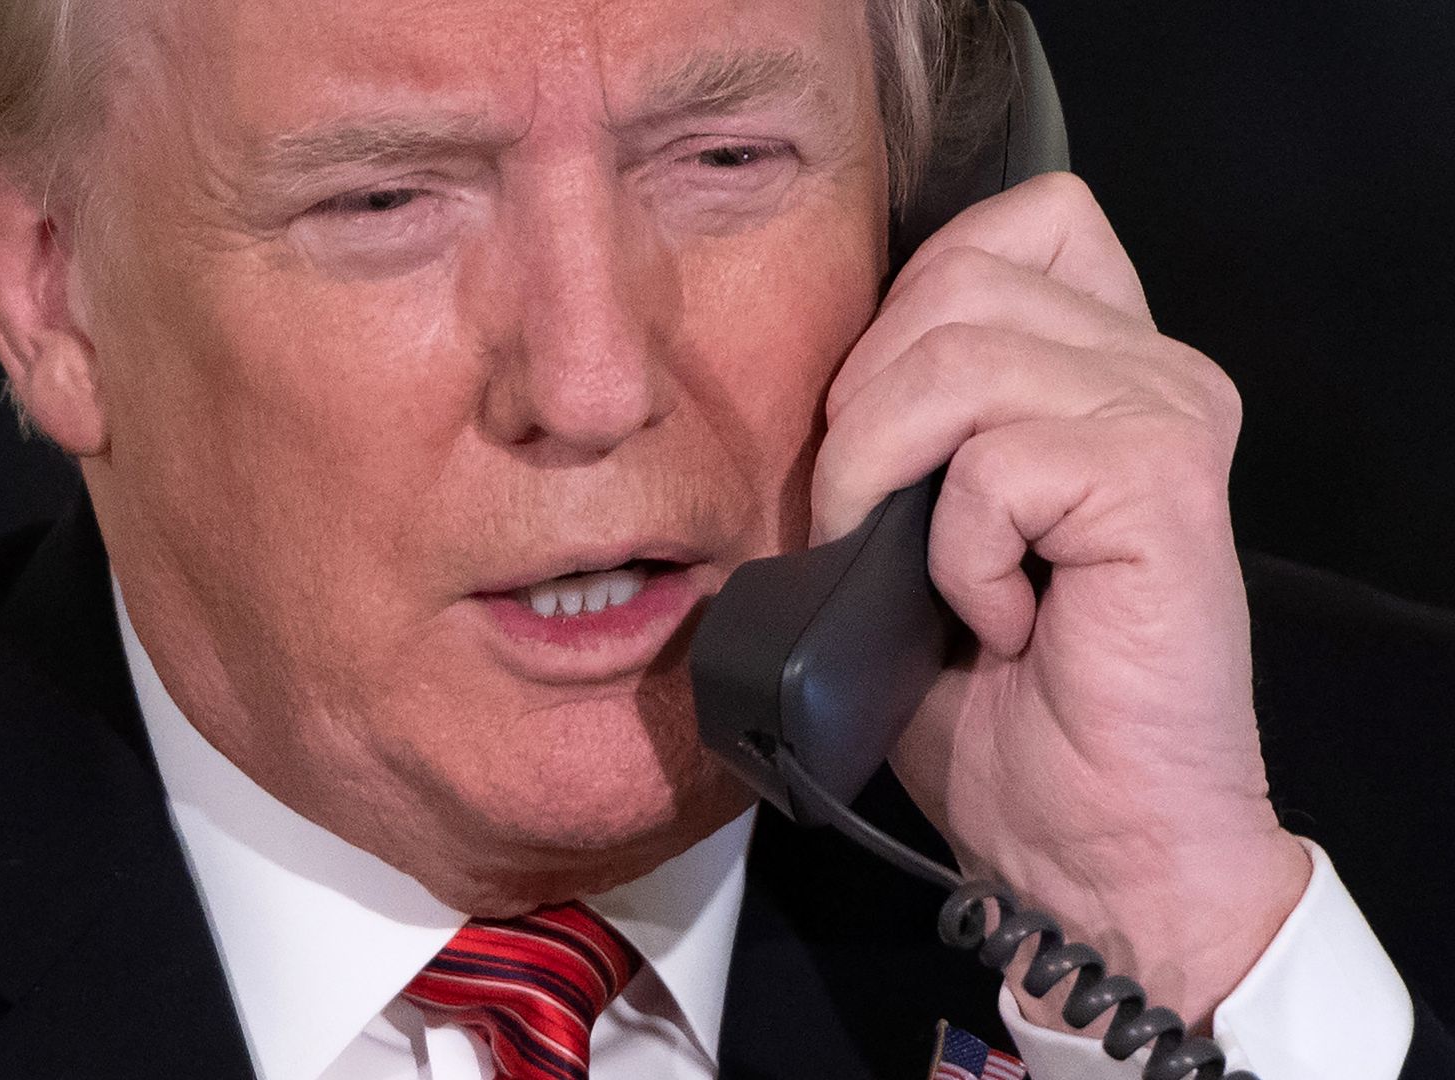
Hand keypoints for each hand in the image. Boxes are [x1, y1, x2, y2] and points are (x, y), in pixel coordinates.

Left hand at [811, 173, 1309, 1028]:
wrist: (1087, 841)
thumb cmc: (996, 703)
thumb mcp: (913, 531)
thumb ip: (903, 419)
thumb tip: (805, 365)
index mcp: (1097, 362)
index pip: (1006, 223)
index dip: (905, 306)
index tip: (880, 435)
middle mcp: (1150, 367)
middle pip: (953, 279)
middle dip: (862, 408)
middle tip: (872, 527)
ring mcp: (1165, 413)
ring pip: (957, 355)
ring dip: (885, 476)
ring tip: (920, 574)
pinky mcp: (1162, 481)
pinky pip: (992, 463)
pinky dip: (957, 554)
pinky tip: (997, 619)